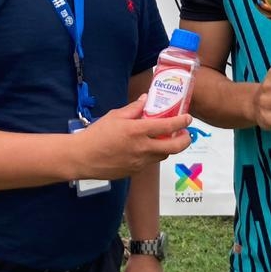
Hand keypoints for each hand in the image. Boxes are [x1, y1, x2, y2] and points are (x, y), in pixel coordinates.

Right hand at [76, 96, 191, 179]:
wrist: (82, 158)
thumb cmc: (97, 134)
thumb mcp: (115, 116)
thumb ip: (134, 109)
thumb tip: (146, 100)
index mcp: (137, 131)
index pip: (167, 127)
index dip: (182, 122)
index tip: (188, 118)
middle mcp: (142, 148)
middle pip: (174, 147)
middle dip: (185, 140)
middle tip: (185, 133)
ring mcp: (140, 162)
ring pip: (163, 155)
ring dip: (168, 147)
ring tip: (166, 139)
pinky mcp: (134, 171)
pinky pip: (149, 162)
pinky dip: (153, 154)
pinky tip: (146, 148)